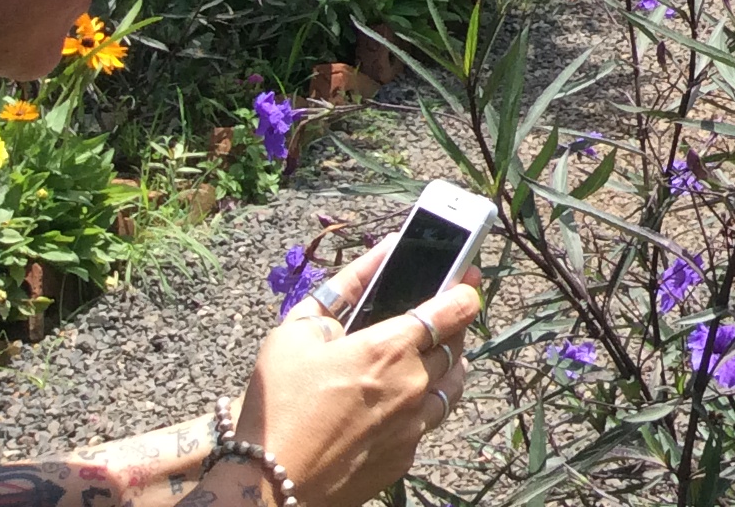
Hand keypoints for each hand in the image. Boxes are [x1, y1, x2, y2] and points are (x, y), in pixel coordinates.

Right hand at [231, 239, 481, 506]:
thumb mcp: (297, 332)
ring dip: (446, 367)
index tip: (468, 281)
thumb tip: (384, 251)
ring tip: (422, 361)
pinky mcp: (406, 457)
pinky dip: (420, 408)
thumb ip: (346, 286)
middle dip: (451, 328)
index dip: (466, 290)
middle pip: (458, 345)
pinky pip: (428, 422)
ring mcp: (414, 425)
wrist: (266, 485)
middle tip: (433, 322)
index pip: (455, 309)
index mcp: (390, 348)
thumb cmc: (276, 406)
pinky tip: (392, 406)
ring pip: (452, 385)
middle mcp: (414, 385)